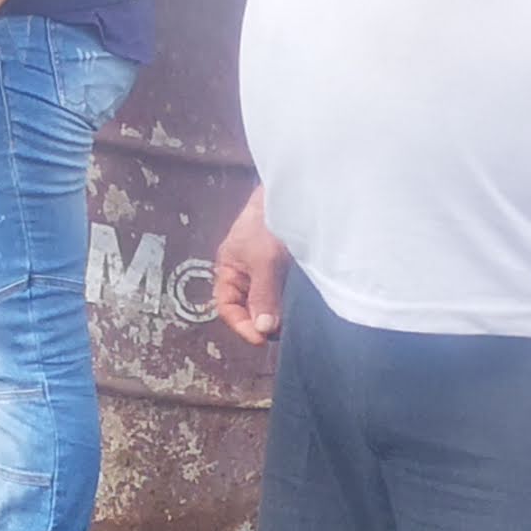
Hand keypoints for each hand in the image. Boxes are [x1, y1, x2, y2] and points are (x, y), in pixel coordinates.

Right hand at [214, 185, 287, 345]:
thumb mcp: (263, 259)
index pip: (227, 307)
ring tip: (293, 323)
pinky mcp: (287, 271)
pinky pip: (285, 294)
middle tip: (282, 334)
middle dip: (263, 323)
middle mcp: (246, 276)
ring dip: (279, 315)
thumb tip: (263, 328)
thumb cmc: (269, 218)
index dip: (241, 325)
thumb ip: (263, 294)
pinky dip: (291, 304)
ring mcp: (267, 274)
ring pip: (269, 304)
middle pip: (249, 309)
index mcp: (229, 270)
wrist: (295, 191)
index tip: (261, 339)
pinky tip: (302, 309)